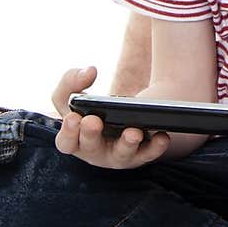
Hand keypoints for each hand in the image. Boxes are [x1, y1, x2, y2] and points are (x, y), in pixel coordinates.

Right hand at [51, 65, 170, 169]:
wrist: (123, 112)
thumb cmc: (93, 107)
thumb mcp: (75, 93)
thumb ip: (72, 80)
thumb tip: (90, 71)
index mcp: (75, 140)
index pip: (66, 142)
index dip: (68, 132)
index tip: (74, 117)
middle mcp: (95, 152)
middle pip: (91, 148)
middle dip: (91, 135)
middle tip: (94, 121)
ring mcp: (119, 155)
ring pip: (122, 154)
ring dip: (127, 143)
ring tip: (133, 132)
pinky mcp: (141, 154)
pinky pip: (149, 153)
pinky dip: (156, 147)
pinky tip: (162, 135)